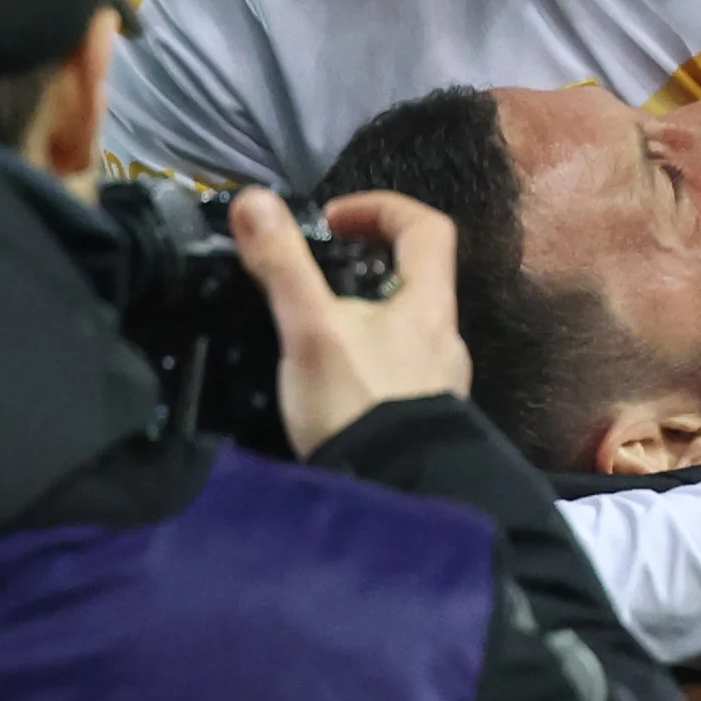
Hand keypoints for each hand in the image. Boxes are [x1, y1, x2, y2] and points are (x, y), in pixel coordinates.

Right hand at [230, 188, 471, 456]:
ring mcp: (441, 382)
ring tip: (318, 331)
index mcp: (429, 304)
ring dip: (368, 316)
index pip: (426, 227)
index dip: (382, 208)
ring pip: (407, 328)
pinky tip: (335, 384)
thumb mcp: (310, 332)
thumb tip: (254, 200)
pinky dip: (369, 361)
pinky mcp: (425, 419)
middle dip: (368, 266)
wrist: (396, 500)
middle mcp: (446, 338)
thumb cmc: (358, 408)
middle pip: (417, 279)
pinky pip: (400, 371)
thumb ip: (283, 267)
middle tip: (319, 276)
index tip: (333, 219)